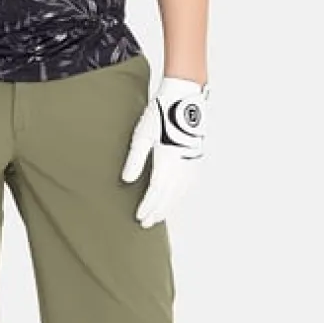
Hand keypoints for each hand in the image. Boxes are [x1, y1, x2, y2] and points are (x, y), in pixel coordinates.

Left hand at [120, 74, 208, 226]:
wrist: (184, 99)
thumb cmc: (160, 113)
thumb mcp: (142, 135)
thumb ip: (135, 160)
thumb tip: (127, 180)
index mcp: (167, 161)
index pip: (156, 193)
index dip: (147, 207)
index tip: (139, 217)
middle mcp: (182, 166)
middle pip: (168, 197)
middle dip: (157, 212)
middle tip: (146, 224)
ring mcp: (192, 164)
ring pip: (180, 194)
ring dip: (168, 207)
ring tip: (158, 217)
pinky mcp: (196, 159)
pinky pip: (189, 185)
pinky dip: (180, 197)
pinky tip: (175, 200)